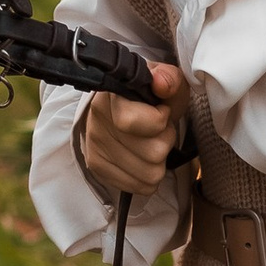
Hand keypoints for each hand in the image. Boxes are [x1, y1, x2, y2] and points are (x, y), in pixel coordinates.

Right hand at [79, 58, 186, 197]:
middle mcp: (97, 123)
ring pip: (150, 174)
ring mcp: (95, 148)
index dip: (160, 120)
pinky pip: (141, 186)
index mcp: (111, 96)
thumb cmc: (150, 96)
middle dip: (164, 142)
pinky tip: (143, 157)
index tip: (161, 111)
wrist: (125, 107)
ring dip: (159, 161)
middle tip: (158, 130)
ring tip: (150, 142)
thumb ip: (169, 78)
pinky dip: (149, 175)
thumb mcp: (166, 81)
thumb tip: (161, 83)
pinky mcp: (98, 168)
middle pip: (152, 153)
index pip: (131, 122)